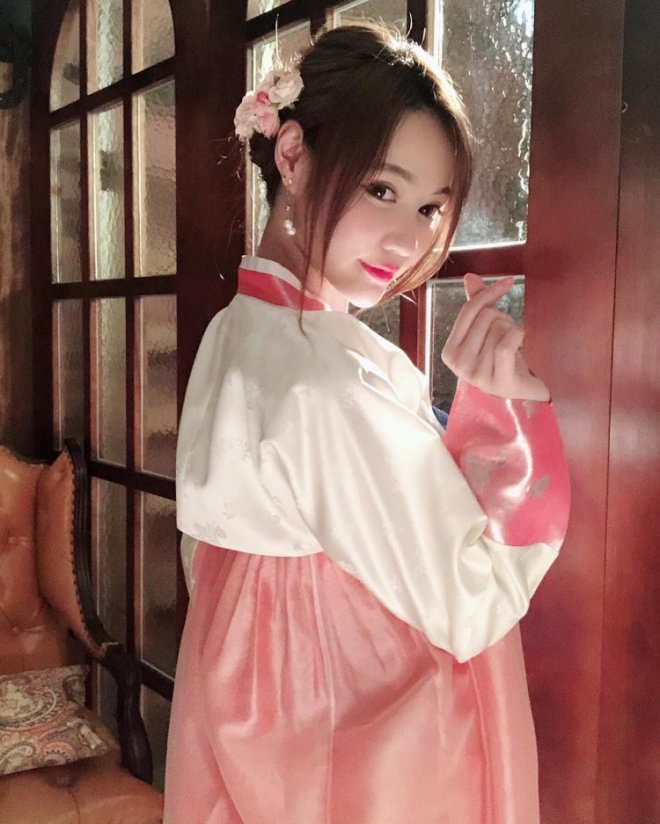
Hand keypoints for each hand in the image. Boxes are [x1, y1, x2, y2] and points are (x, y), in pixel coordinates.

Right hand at [441, 273, 549, 401]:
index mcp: (450, 351)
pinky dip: (518, 335)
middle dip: (503, 318)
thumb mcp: (486, 331)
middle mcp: (458, 364)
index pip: (468, 310)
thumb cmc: (503, 360)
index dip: (489, 292)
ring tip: (514, 345)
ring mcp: (476, 375)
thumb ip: (476, 305)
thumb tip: (469, 277)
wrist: (522, 391)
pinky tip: (522, 338)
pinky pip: (506, 345)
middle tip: (508, 334)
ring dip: (512, 330)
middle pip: (485, 317)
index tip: (509, 281)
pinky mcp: (497, 381)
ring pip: (498, 329)